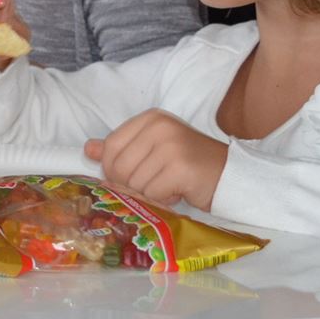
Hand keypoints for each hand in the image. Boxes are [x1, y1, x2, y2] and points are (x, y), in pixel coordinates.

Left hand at [83, 109, 227, 209]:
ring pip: (134, 182)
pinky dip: (163, 199)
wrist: (230, 177)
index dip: (114, 168)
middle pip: (120, 166)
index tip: (130, 177)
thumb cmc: (189, 166)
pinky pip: (152, 193)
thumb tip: (88, 149)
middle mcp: (159, 127)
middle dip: (132, 184)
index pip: (112, 146)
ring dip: (149, 193)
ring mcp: (171, 146)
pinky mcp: (181, 168)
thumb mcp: (152, 151)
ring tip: (169, 186)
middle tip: (154, 184)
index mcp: (150, 119)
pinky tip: (178, 192)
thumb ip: (121, 149)